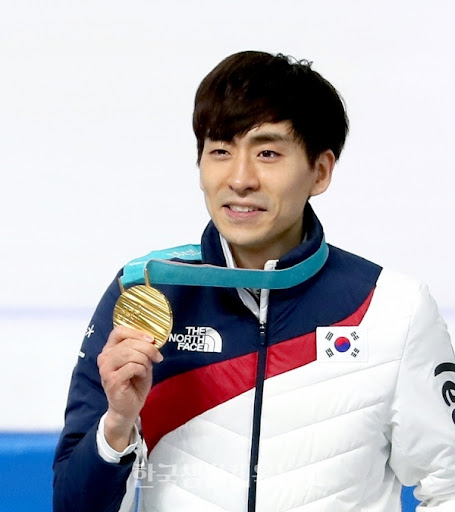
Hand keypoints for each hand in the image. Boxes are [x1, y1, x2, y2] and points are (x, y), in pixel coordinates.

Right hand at [97, 325, 162, 450]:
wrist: (129, 407)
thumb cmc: (135, 383)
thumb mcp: (141, 361)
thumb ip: (142, 349)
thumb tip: (151, 339)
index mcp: (110, 349)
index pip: (119, 331)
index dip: (137, 333)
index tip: (152, 340)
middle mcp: (104, 357)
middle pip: (129, 342)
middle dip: (148, 348)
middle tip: (157, 357)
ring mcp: (106, 368)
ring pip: (131, 353)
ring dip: (145, 360)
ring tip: (146, 369)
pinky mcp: (111, 380)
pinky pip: (132, 366)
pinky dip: (142, 369)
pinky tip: (141, 375)